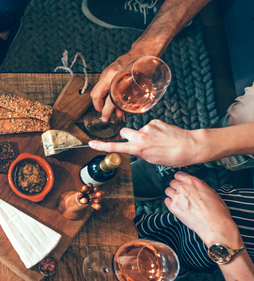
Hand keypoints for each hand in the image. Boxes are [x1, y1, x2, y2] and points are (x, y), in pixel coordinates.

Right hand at [88, 120, 202, 166]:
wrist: (189, 146)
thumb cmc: (172, 156)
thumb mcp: (152, 159)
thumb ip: (140, 152)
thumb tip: (136, 147)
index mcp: (138, 149)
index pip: (114, 146)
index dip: (101, 146)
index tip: (91, 143)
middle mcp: (140, 136)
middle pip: (124, 132)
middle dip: (128, 136)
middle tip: (139, 142)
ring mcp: (147, 127)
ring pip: (138, 130)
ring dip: (144, 134)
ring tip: (158, 141)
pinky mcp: (154, 121)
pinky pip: (149, 125)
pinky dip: (154, 130)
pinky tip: (163, 135)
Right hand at [91, 47, 159, 121]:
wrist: (144, 50)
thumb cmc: (146, 66)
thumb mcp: (141, 84)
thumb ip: (130, 97)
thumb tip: (122, 110)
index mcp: (117, 79)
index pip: (108, 100)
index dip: (106, 111)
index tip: (106, 118)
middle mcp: (109, 75)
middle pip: (95, 94)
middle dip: (98, 106)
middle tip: (104, 113)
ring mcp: (107, 72)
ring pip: (97, 90)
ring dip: (101, 100)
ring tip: (110, 107)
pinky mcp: (107, 70)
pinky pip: (101, 84)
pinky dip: (104, 93)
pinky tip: (112, 97)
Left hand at [165, 172, 239, 245]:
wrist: (215, 225)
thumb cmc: (217, 210)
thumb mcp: (211, 192)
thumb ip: (198, 186)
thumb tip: (193, 185)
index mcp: (193, 181)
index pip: (179, 174)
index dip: (180, 179)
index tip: (180, 182)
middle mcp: (183, 187)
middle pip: (172, 182)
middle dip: (176, 187)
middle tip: (182, 194)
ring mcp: (177, 197)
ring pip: (168, 191)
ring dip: (172, 195)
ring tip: (180, 201)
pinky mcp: (173, 207)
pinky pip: (166, 201)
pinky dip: (170, 203)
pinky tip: (178, 207)